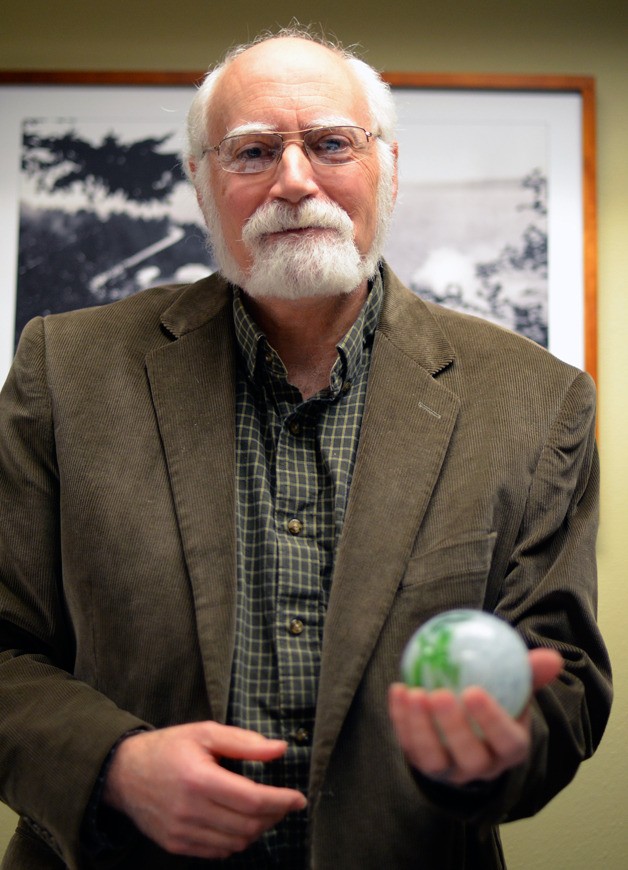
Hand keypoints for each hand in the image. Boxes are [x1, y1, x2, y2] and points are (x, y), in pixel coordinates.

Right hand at [103, 721, 306, 858]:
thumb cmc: (169, 747)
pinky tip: (240, 822)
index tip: (299, 798)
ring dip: (258, 830)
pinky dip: (237, 840)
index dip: (281, 801)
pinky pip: (218, 852)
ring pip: (236, 843)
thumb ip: (244, 742)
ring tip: (264, 811)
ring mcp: (182, 832)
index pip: (252, 799)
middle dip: (275, 815)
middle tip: (285, 803)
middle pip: (248, 825)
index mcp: (199, 778)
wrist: (123, 773)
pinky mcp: (176, 845)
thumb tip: (280, 749)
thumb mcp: (205, 732)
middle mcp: (190, 810)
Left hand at [388, 648, 562, 785]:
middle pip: (468, 756)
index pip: (506, 742)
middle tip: (439, 693)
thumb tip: (552, 657)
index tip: (473, 691)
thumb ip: (531, 673)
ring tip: (412, 693)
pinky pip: (409, 746)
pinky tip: (397, 689)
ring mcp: (450, 770)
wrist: (473, 727)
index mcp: (511, 749)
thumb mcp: (518, 688)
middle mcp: (482, 767)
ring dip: (420, 727)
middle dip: (452, 728)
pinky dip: (400, 720)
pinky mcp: (422, 765)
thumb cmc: (501, 700)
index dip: (491, 721)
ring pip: (434, 759)